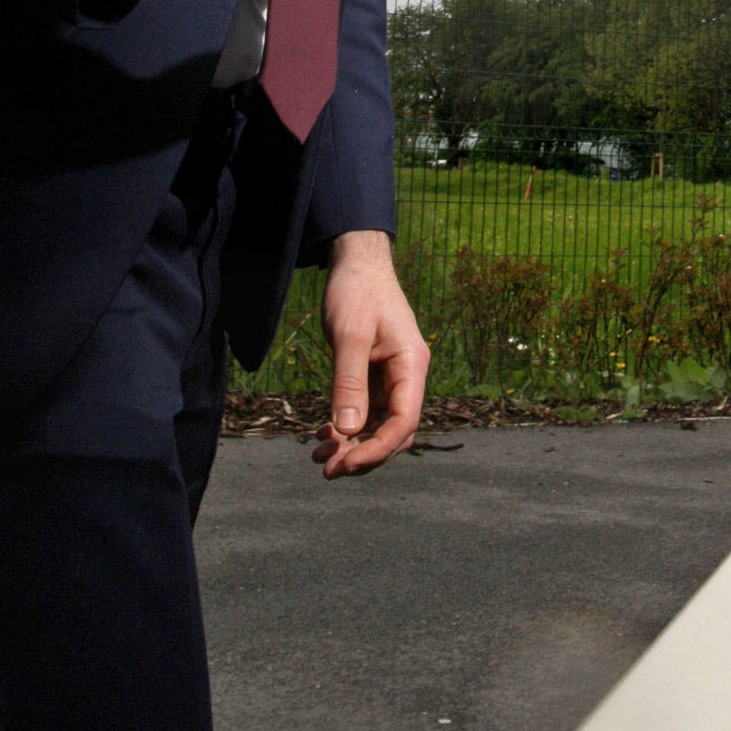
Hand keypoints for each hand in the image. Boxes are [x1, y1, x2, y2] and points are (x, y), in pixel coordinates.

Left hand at [311, 231, 430, 478]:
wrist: (356, 262)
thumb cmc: (357, 291)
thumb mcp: (349, 336)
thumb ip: (350, 383)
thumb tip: (349, 431)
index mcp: (412, 365)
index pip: (404, 421)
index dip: (378, 449)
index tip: (346, 463)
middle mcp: (407, 375)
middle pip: (394, 430)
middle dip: (363, 454)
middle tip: (327, 469)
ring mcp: (391, 376)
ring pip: (378, 424)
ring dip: (352, 444)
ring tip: (319, 455)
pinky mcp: (374, 374)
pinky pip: (365, 410)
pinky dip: (346, 426)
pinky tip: (322, 434)